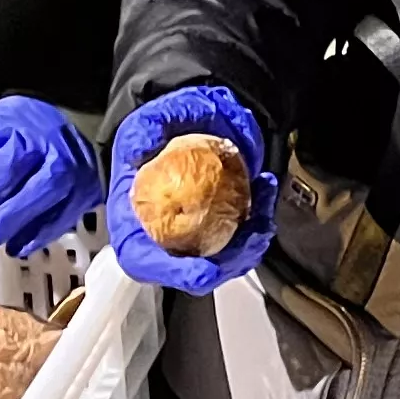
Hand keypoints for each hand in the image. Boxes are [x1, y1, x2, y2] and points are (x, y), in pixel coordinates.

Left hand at [0, 95, 103, 258]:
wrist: (73, 127)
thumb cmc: (21, 136)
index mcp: (9, 120)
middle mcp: (41, 138)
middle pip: (3, 172)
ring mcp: (68, 162)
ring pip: (36, 194)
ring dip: (1, 224)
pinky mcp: (85, 187)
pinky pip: (62, 215)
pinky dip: (37, 234)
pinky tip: (14, 247)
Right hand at [106, 86, 273, 292]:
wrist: (183, 124)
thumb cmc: (157, 132)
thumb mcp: (143, 125)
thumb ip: (141, 135)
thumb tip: (139, 151)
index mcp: (133, 227)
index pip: (147, 262)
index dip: (175, 274)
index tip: (202, 272)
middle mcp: (164, 241)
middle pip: (196, 270)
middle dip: (230, 262)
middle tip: (254, 233)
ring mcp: (194, 237)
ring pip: (227, 257)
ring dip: (253, 239)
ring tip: (265, 203)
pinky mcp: (219, 228)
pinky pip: (243, 235)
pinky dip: (259, 219)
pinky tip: (266, 190)